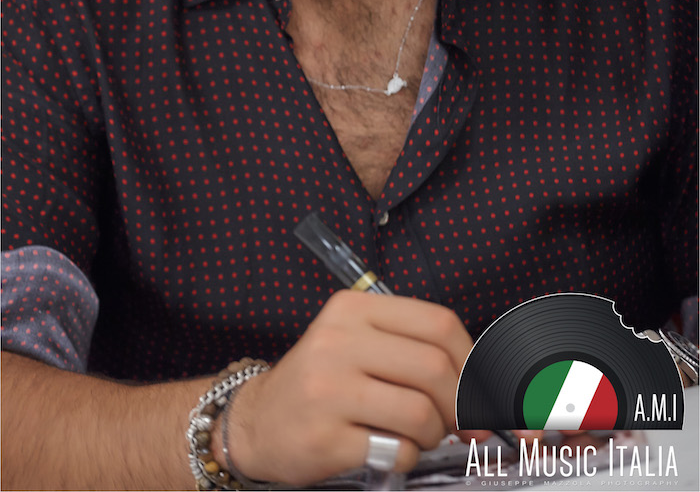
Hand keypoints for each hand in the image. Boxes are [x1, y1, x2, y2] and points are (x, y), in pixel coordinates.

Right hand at [221, 290, 484, 486]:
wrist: (257, 422)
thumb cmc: (323, 382)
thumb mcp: (359, 343)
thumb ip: (414, 351)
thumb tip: (489, 389)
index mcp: (354, 308)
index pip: (438, 323)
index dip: (473, 361)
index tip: (484, 390)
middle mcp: (338, 340)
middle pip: (434, 369)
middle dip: (460, 405)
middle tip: (458, 423)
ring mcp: (329, 388)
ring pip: (420, 413)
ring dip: (433, 434)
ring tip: (416, 435)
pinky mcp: (325, 436)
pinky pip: (396, 451)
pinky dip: (406, 457)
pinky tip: (384, 449)